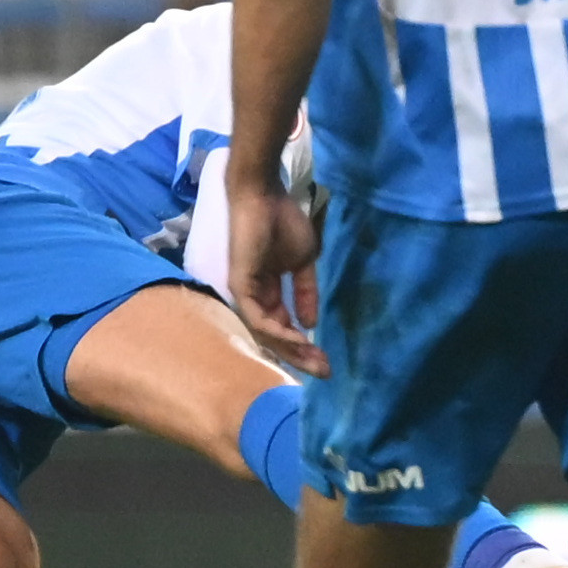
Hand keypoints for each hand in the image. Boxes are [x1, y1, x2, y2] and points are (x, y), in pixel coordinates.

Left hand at [224, 172, 324, 374]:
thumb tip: (311, 322)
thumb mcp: (303, 262)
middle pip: (275, 336)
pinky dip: (280, 332)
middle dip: (301, 356)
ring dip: (292, 350)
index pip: (284, 326)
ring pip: (267, 333)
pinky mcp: (240, 287)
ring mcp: (245, 293)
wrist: (264, 196)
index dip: (304, 345)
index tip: (327, 358)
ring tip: (316, 361)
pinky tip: (301, 340)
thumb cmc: (282, 222)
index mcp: (267, 291)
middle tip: (325, 371)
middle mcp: (254, 297)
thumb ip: (306, 292)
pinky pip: (259, 319)